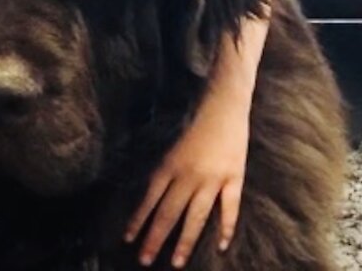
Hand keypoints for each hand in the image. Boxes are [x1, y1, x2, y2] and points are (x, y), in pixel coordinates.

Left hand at [124, 87, 250, 266]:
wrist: (223, 105)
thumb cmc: (195, 125)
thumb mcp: (171, 148)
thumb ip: (165, 173)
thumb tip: (152, 198)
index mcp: (169, 166)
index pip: (149, 200)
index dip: (138, 220)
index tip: (128, 239)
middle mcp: (187, 175)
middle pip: (168, 213)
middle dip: (155, 238)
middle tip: (145, 259)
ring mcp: (211, 178)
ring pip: (196, 217)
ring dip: (184, 241)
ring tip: (176, 262)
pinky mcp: (233, 178)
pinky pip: (229, 208)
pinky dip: (225, 228)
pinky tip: (220, 246)